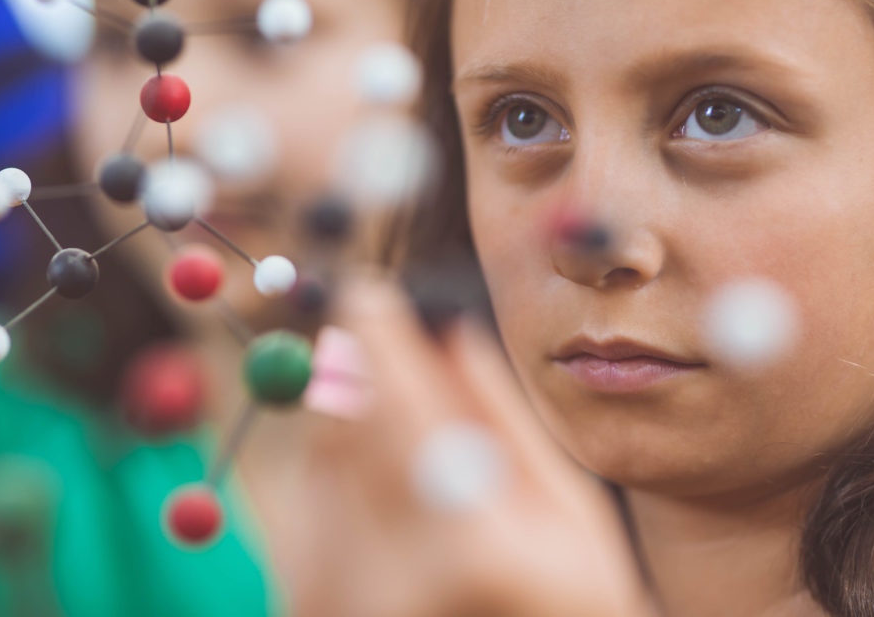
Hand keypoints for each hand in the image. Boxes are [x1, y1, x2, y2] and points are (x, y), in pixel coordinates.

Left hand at [262, 272, 649, 616]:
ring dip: (343, 424)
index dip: (376, 336)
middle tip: (366, 328)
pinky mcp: (306, 615)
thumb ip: (501, 423)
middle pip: (339, 430)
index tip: (365, 290)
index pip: (400, 406)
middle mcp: (380, 582)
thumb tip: (448, 334)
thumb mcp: (570, 524)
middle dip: (352, 370)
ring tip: (404, 440)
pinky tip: (384, 494)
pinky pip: (302, 516)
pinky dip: (331, 480)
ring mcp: (332, 608)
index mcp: (466, 549)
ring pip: (313, 469)